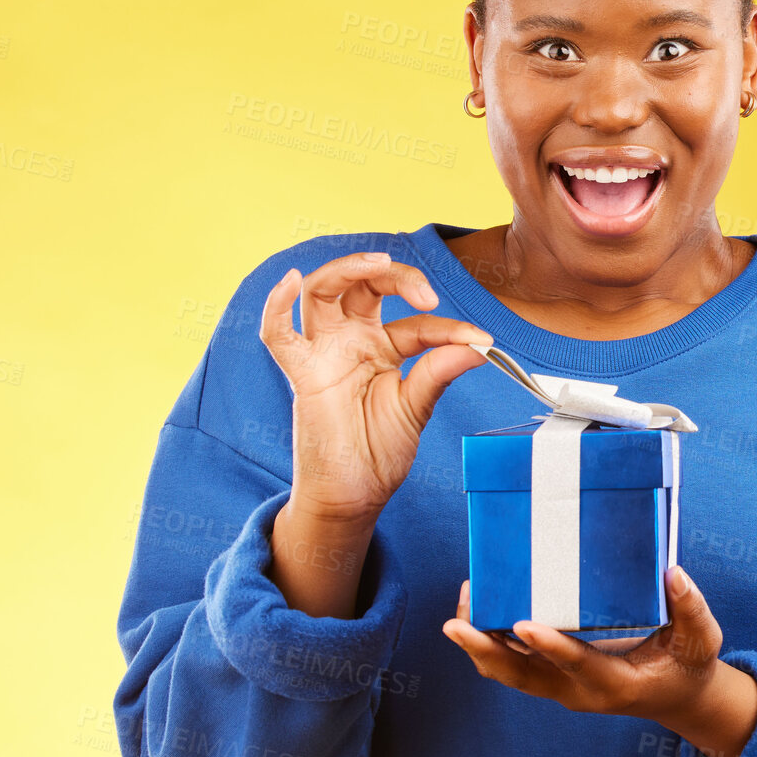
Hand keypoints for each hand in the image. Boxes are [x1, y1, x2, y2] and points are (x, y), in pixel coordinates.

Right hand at [259, 251, 491, 524]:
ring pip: (323, 293)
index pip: (417, 325)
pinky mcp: (303, 375)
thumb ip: (439, 372)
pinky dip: (276, 306)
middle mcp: (351, 342)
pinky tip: (291, 282)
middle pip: (365, 286)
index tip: (479, 340)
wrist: (354, 494)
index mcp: (383, 348)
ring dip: (347, 269)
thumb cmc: (379, 451)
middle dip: (397, 277)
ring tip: (378, 262)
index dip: (449, 329)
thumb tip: (478, 346)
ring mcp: (325, 354)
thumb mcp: (416, 406)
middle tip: (427, 295)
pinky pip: (279, 336)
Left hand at [442, 565, 756, 756]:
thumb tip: (673, 572)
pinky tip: (475, 608)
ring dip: (479, 644)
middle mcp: (578, 691)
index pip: (577, 664)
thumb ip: (690, 609)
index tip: (522, 624)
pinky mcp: (551, 676)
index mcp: (615, 683)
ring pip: (508, 671)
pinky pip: (512, 662)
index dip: (550, 646)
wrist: (676, 697)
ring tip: (460, 606)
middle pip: (522, 675)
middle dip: (486, 650)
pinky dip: (489, 640)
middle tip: (456, 625)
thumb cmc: (689, 666)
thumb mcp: (702, 641)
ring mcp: (560, 687)